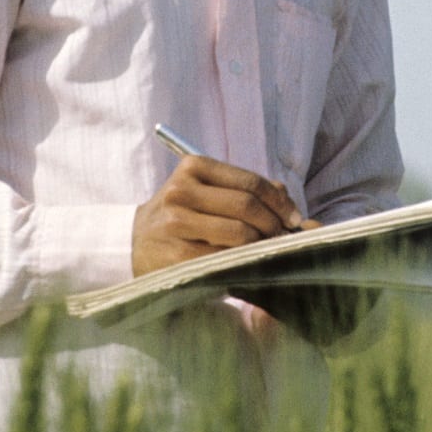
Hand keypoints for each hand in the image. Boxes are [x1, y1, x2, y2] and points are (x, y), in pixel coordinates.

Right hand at [132, 155, 317, 275]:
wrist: (138, 242)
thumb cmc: (184, 215)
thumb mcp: (209, 192)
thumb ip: (246, 190)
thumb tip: (287, 200)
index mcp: (194, 167)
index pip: (250, 182)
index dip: (279, 201)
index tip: (294, 217)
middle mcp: (181, 191)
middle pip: (246, 206)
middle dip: (274, 224)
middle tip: (285, 237)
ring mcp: (175, 223)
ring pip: (238, 233)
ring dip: (261, 244)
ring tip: (269, 250)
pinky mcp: (175, 255)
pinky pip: (223, 258)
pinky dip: (243, 261)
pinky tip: (247, 263)